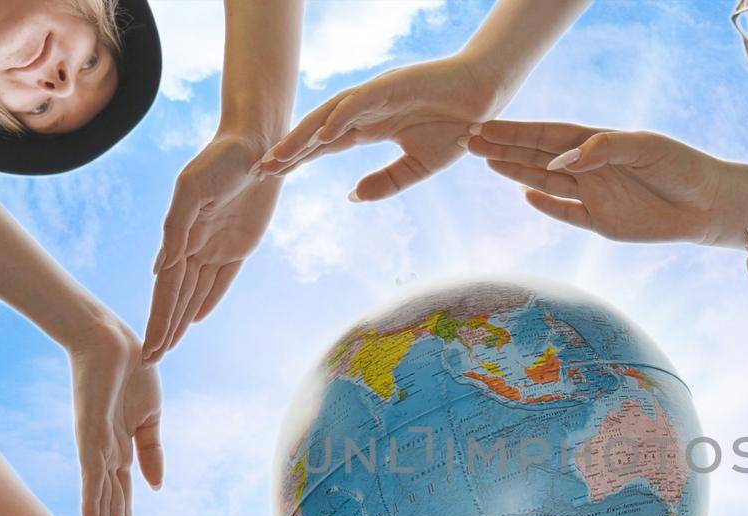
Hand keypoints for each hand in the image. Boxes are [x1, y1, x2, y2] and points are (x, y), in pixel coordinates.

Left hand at [66, 321, 163, 515]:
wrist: (111, 339)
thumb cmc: (130, 371)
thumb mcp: (149, 418)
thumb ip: (151, 452)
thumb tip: (156, 487)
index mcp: (121, 456)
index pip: (124, 506)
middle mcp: (105, 461)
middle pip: (111, 515)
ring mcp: (96, 450)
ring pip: (101, 504)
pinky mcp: (91, 436)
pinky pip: (92, 475)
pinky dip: (92, 502)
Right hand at [146, 133, 278, 362]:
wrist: (255, 144)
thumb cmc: (220, 159)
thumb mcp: (192, 189)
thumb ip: (177, 227)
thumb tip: (161, 268)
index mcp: (179, 236)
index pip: (166, 288)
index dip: (158, 319)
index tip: (149, 347)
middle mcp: (194, 245)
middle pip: (177, 298)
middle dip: (164, 329)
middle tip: (152, 360)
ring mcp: (216, 247)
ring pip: (196, 293)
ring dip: (182, 320)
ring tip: (169, 346)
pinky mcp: (240, 245)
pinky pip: (222, 281)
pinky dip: (210, 299)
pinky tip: (198, 319)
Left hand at [254, 54, 505, 199]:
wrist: (485, 100)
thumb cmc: (456, 128)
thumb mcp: (417, 167)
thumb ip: (385, 182)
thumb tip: (351, 197)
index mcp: (369, 128)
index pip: (324, 144)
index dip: (299, 158)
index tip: (273, 176)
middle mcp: (365, 110)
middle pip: (318, 130)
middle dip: (291, 148)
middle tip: (262, 168)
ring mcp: (376, 96)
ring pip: (330, 115)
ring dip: (305, 134)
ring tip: (281, 154)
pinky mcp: (391, 86)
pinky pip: (359, 103)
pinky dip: (340, 117)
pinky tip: (322, 135)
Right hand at [464, 122, 747, 244]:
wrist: (708, 205)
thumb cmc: (682, 169)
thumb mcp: (646, 150)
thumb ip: (605, 149)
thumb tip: (565, 160)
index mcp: (599, 142)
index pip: (549, 135)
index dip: (517, 131)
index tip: (487, 127)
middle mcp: (591, 166)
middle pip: (539, 156)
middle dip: (505, 148)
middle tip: (470, 141)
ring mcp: (594, 194)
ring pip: (546, 182)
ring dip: (517, 171)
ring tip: (485, 161)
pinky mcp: (602, 221)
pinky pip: (567, 212)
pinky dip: (547, 205)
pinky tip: (525, 194)